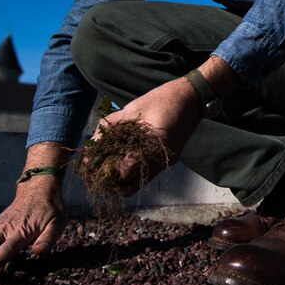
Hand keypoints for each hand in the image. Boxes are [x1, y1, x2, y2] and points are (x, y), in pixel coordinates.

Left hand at [90, 76, 200, 193]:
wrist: (193, 96)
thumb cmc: (163, 98)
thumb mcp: (133, 107)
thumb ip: (111, 125)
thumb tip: (92, 141)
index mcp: (154, 145)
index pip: (124, 172)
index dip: (105, 170)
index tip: (90, 163)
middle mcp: (162, 160)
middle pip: (129, 187)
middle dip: (110, 181)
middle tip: (96, 167)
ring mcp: (166, 162)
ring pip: (137, 184)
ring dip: (120, 178)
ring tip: (107, 162)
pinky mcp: (168, 160)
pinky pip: (145, 173)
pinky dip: (132, 170)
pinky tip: (123, 156)